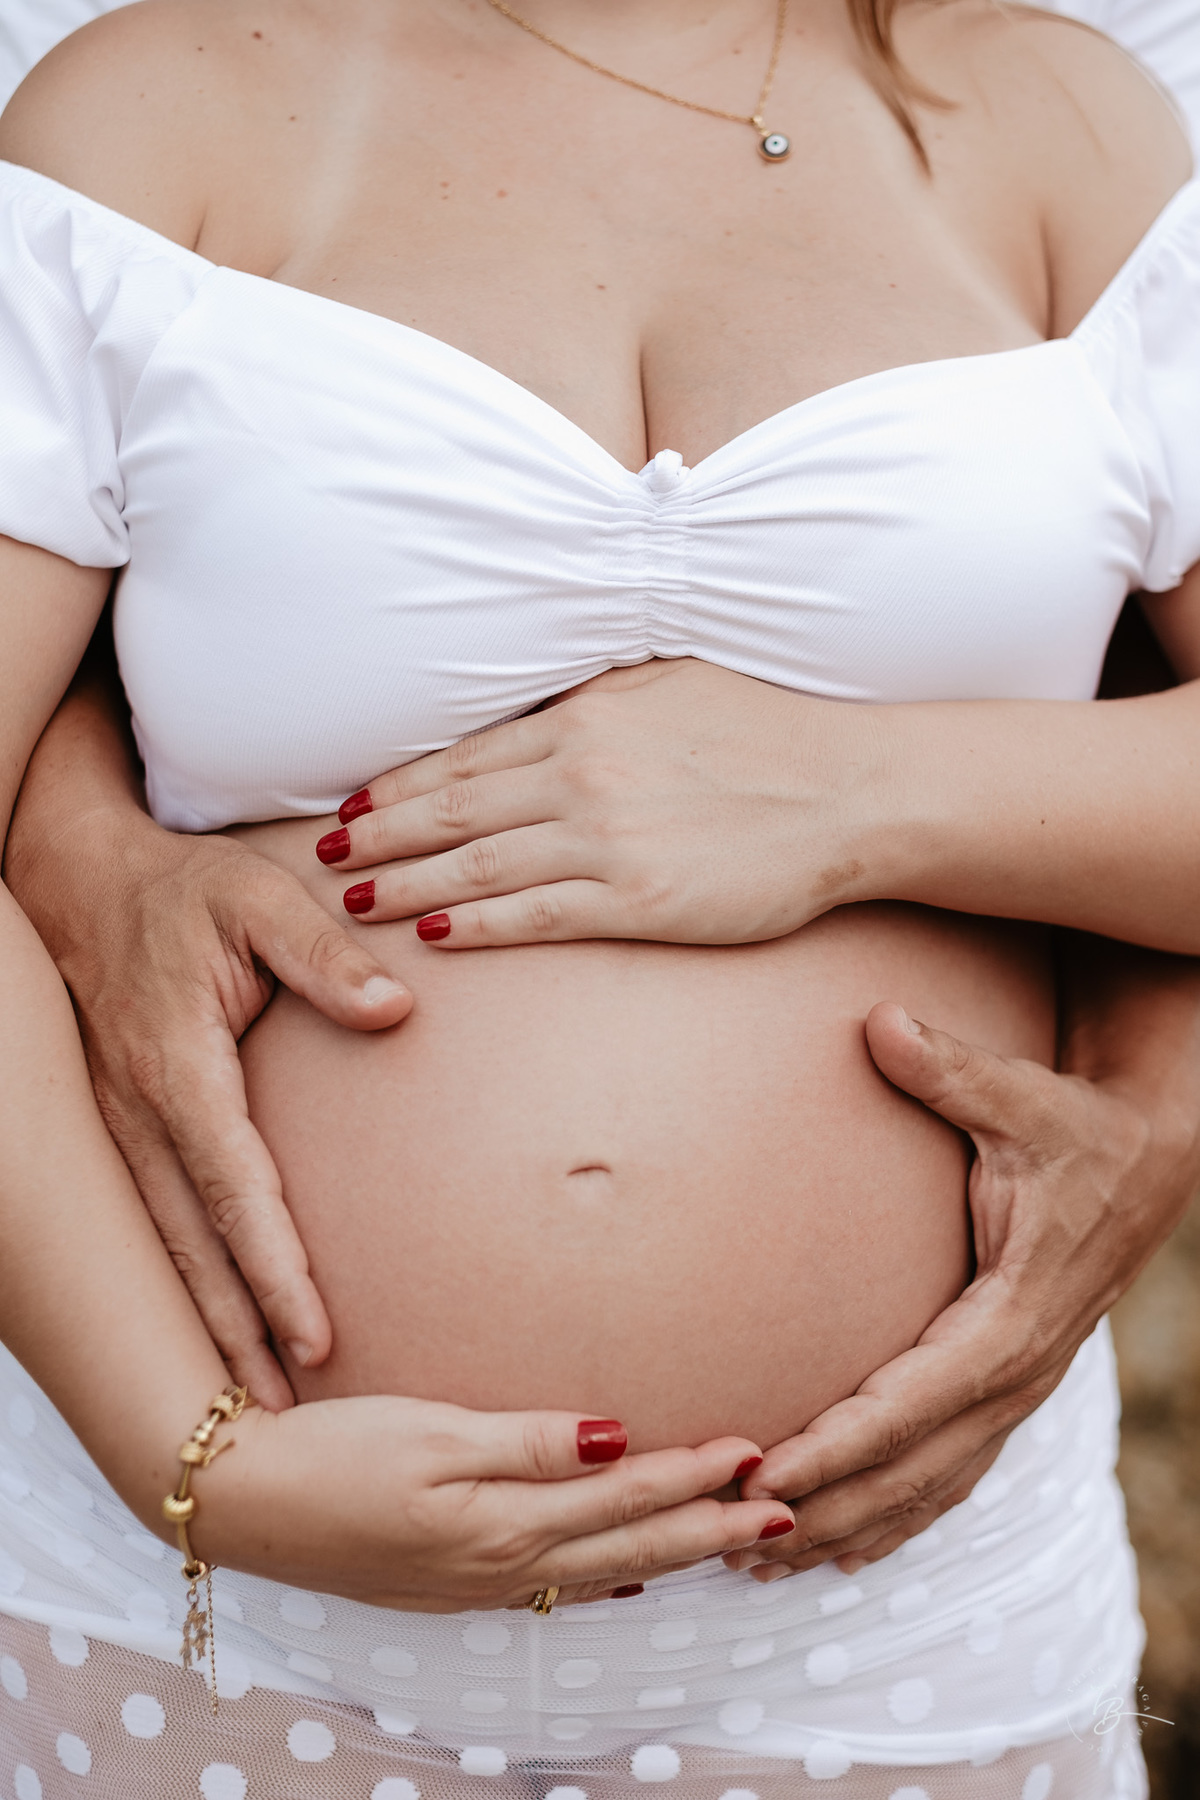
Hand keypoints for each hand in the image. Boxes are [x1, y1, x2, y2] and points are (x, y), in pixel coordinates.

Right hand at [6, 807, 410, 1409]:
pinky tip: (218, 1323)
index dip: (275, 1269)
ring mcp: (120, 1127)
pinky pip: (155, 1221)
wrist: (81, 879)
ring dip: (207, 1325)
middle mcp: (140, 1112)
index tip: (317, 1338)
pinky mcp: (122, 1130)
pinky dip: (185, 1282)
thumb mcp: (258, 898)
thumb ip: (324, 953)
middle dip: (236, 1335)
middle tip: (285, 1420)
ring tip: (254, 1401)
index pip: (234, 1189)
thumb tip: (394, 1009)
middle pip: (192, 1247)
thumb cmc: (182, 890)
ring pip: (166, 1247)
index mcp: (179, 1066)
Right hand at [201, 1400, 793, 1610]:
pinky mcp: (455, 1580)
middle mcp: (505, 1561)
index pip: (627, 1493)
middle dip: (712, 1527)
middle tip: (784, 1514)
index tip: (758, 1454)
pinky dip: (610, 1574)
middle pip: (633, 1543)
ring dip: (673, 1551)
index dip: (697, 1474)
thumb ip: (530, 1442)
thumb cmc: (334, 1453)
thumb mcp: (432, 1433)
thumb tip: (618, 1435)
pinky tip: (625, 1572)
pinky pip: (558, 1583)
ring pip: (604, 1566)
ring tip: (729, 1541)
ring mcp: (481, 1579)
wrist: (245, 1503)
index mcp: (506, 1521)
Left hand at [316, 659, 881, 944]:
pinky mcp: (639, 902)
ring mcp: (607, 840)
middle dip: (381, 833)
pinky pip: (536, 916)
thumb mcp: (669, 686)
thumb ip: (595, 704)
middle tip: (324, 853)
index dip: (400, 783)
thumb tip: (538, 716)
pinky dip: (477, 926)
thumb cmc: (767, 732)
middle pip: (453, 809)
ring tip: (356, 897)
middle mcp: (582, 774)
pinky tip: (433, 936)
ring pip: (478, 865)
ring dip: (407, 883)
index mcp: (586, 718)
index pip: (467, 756)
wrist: (849, 790)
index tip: (354, 801)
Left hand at [723, 998, 1199, 1579]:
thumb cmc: (1076, 1126)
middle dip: (825, 1509)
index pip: (915, 1400)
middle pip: (914, 1469)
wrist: (1148, 1158)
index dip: (841, 1445)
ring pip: (929, 1486)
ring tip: (760, 1563)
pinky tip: (841, 1548)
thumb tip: (881, 1021)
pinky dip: (896, 1518)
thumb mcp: (1022, 1094)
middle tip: (730, 1539)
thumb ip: (953, 1068)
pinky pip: (950, 1474)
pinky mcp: (1008, 1387)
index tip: (765, 1474)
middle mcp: (1016, 1370)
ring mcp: (1016, 1388)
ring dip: (848, 1528)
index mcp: (1012, 1314)